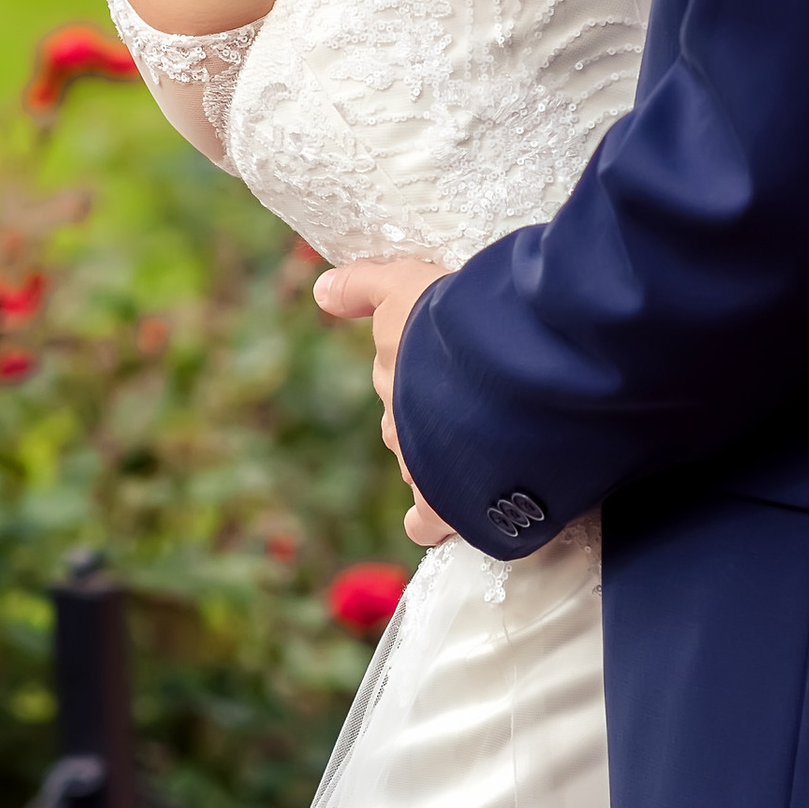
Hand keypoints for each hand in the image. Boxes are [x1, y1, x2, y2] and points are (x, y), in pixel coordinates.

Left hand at [314, 255, 454, 542]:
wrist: (490, 377)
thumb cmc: (451, 325)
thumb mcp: (405, 285)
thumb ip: (364, 287)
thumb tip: (319, 292)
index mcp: (393, 371)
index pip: (397, 375)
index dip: (422, 369)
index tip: (446, 362)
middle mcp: (398, 420)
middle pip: (407, 422)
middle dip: (430, 416)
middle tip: (471, 403)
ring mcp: (418, 464)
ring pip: (421, 466)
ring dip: (442, 462)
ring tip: (481, 449)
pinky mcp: (441, 505)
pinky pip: (426, 522)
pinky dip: (432, 521)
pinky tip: (446, 519)